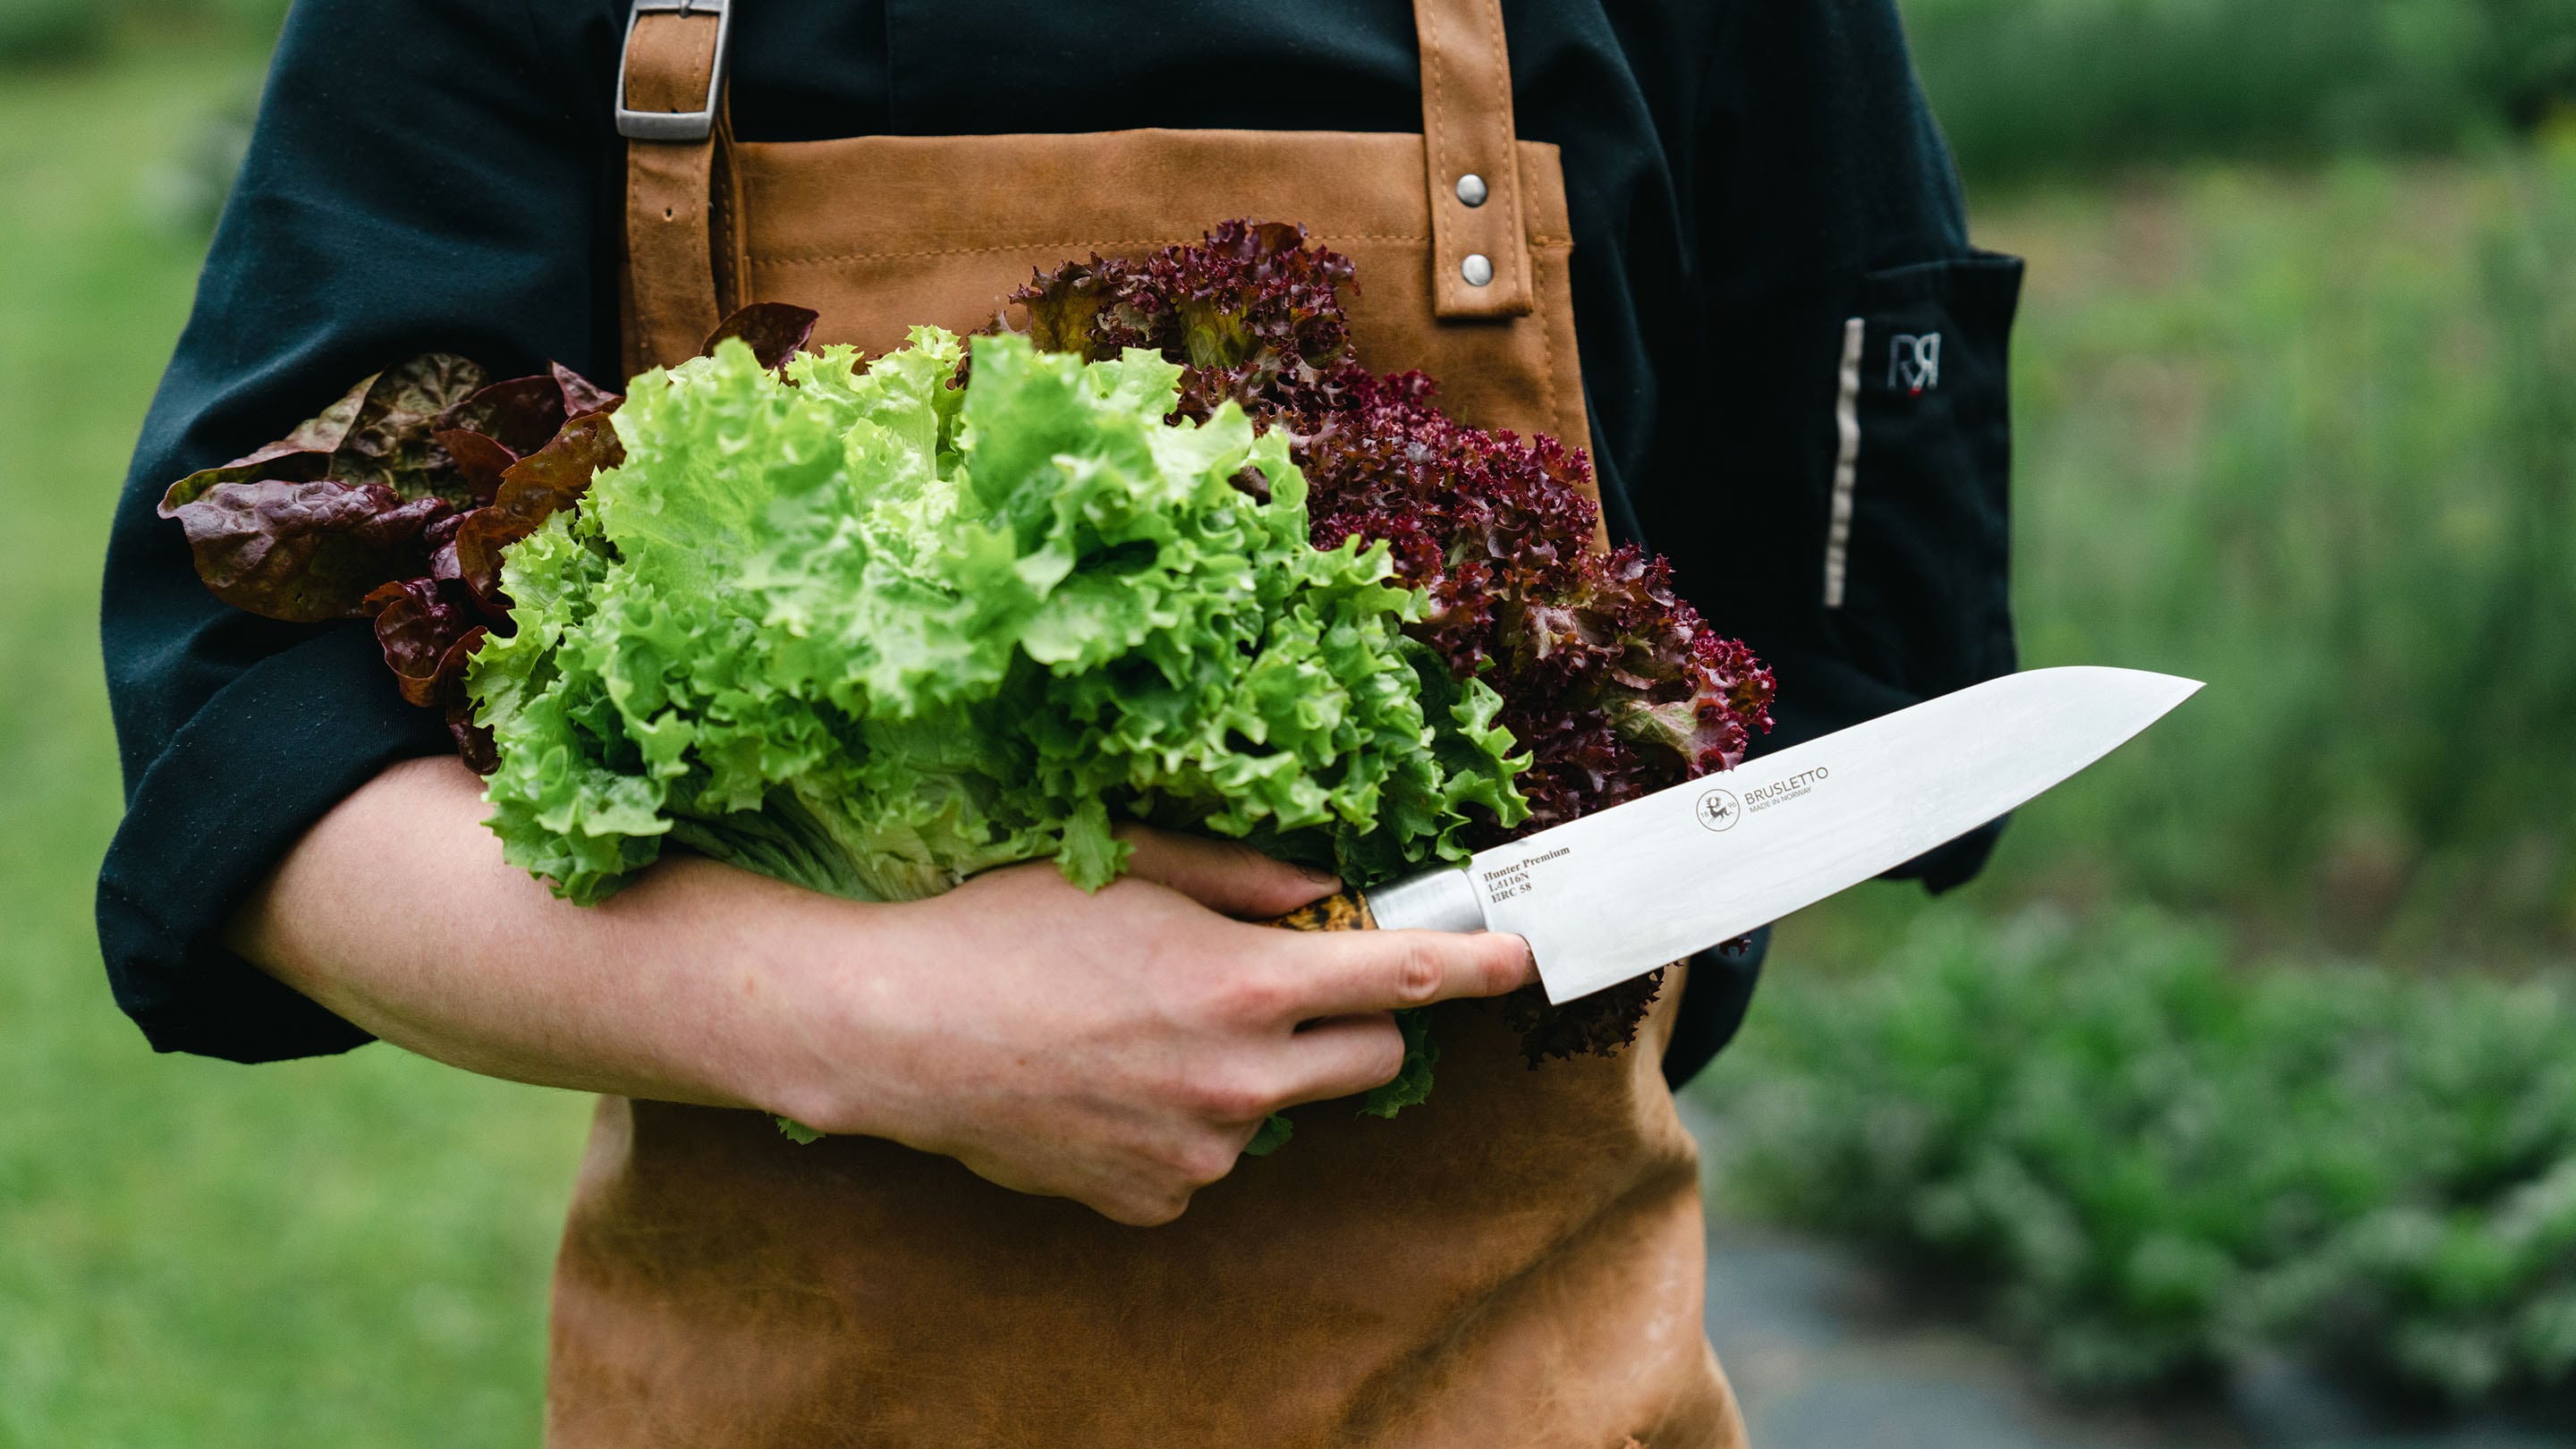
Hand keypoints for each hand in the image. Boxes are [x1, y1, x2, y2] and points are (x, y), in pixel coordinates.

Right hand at [238, 762, 1532, 1229]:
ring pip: (1276, 1110)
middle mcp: (1236, 1080)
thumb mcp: (1122, 864)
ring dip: (1249, 1072)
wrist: (888, 1034)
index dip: (1476, 968)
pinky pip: (1206, 1160)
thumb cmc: (996, 925)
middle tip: (1283, 979)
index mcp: (1240, 982)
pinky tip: (1104, 1085)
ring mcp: (1196, 1153)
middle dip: (1351, 1019)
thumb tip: (1326, 894)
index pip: (1401, 979)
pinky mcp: (1151, 1202)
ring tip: (1140, 1030)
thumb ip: (1242, 878)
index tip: (1526, 958)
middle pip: (1365, 1060)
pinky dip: (1184, 1125)